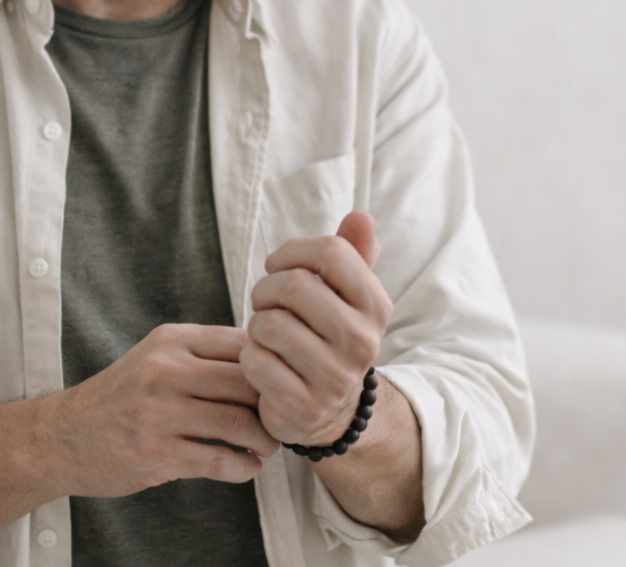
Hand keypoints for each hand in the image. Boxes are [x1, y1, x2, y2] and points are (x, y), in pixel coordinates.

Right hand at [48, 323, 279, 495]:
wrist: (63, 437)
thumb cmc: (121, 395)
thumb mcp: (155, 356)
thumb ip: (202, 353)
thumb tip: (265, 353)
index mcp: (170, 340)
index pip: (239, 341)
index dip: (270, 360)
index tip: (284, 378)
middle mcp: (164, 371)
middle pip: (244, 379)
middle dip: (273, 401)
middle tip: (286, 415)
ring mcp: (159, 413)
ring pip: (236, 421)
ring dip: (264, 437)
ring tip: (270, 444)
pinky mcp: (156, 454)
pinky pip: (217, 460)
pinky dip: (243, 466)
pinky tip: (248, 466)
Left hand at [240, 211, 393, 446]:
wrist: (331, 410)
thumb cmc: (328, 334)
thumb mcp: (347, 295)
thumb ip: (353, 252)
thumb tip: (361, 215)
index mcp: (376, 305)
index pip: (331, 252)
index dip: (292, 251)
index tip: (277, 266)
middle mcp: (363, 342)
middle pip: (295, 285)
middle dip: (266, 288)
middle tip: (264, 300)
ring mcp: (335, 378)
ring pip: (270, 324)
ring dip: (255, 324)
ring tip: (265, 332)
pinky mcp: (304, 407)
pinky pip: (256, 361)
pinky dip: (249, 356)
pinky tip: (264, 362)